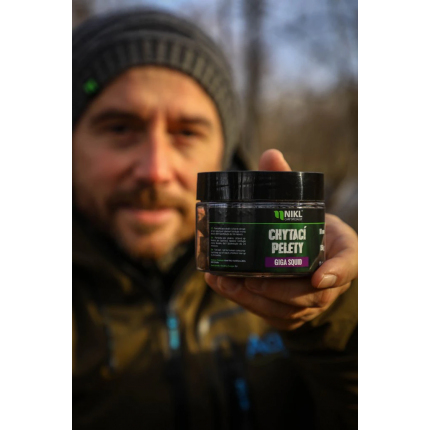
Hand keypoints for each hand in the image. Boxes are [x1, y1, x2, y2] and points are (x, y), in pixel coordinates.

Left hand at [205, 149, 357, 330]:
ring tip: (223, 281)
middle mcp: (330, 283)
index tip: (318, 276)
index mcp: (343, 253)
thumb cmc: (312, 231)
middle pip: (308, 295)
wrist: (314, 258)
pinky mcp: (292, 315)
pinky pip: (272, 315)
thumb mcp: (308, 207)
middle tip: (244, 277)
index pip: (349, 265)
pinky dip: (246, 303)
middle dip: (274, 290)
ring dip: (252, 298)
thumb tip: (270, 155)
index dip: (336, 272)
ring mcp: (311, 303)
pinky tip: (223, 286)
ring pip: (286, 310)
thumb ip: (288, 184)